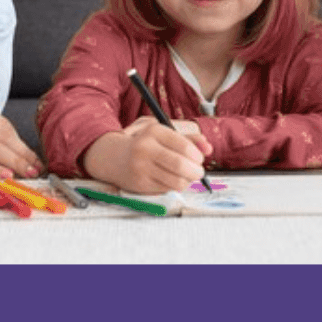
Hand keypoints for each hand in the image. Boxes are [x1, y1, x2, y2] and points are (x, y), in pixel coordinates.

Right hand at [82, 117, 211, 193]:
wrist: (113, 156)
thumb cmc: (146, 143)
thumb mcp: (164, 134)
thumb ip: (188, 139)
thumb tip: (209, 148)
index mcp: (153, 131)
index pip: (184, 146)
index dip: (197, 155)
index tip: (199, 159)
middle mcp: (145, 148)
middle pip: (180, 165)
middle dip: (196, 171)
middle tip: (199, 172)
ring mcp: (141, 167)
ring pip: (176, 181)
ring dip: (187, 181)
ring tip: (187, 177)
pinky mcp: (140, 184)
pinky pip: (167, 189)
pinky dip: (175, 187)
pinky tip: (171, 180)